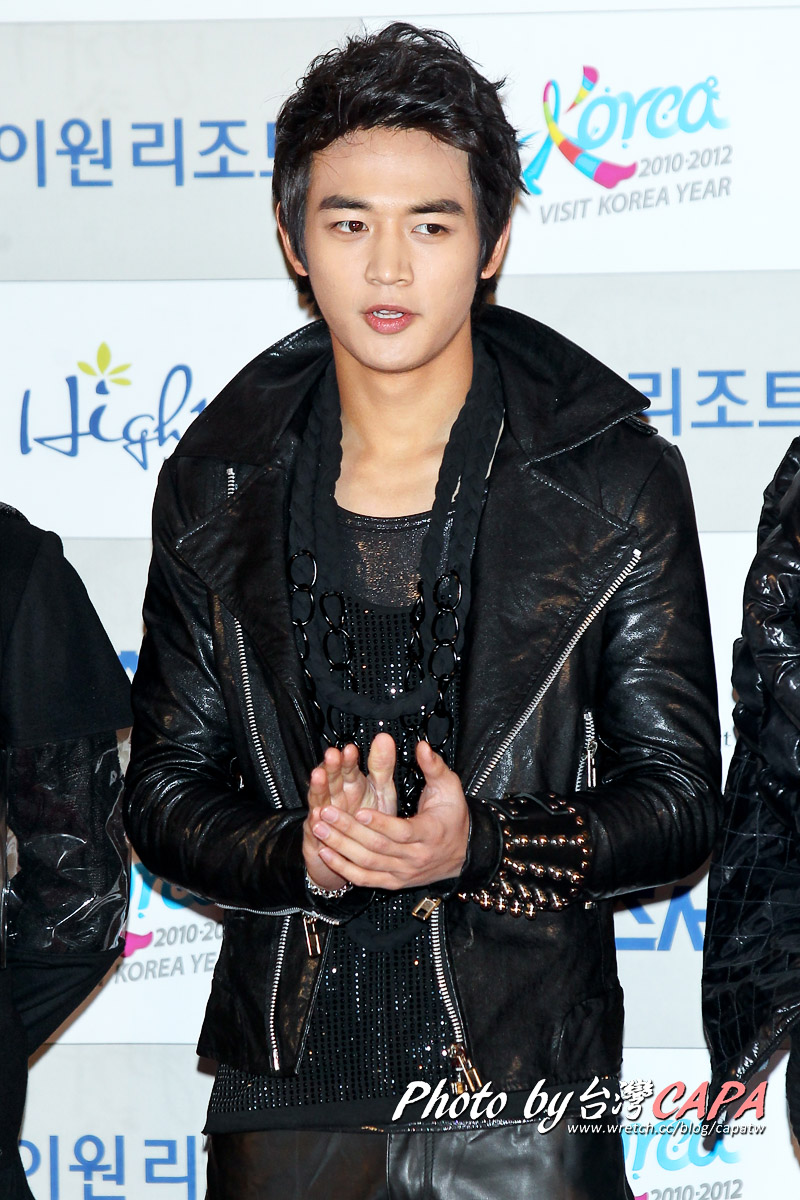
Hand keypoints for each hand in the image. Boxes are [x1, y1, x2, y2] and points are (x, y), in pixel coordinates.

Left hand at [311, 739, 469, 889]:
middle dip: (348, 830)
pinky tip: (326, 853)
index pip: (401, 831)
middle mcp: (415, 857)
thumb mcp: (449, 788)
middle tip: (326, 812)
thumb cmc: (453, 818)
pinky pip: (365, 879)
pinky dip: (344, 868)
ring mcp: (403, 872)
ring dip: (340, 847)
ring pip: (367, 863)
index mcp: (429, 833)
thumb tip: (422, 747)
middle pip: (378, 847)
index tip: (359, 811)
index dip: (379, 823)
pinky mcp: (394, 881)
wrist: (463, 854)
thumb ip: (434, 767)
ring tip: (319, 828)